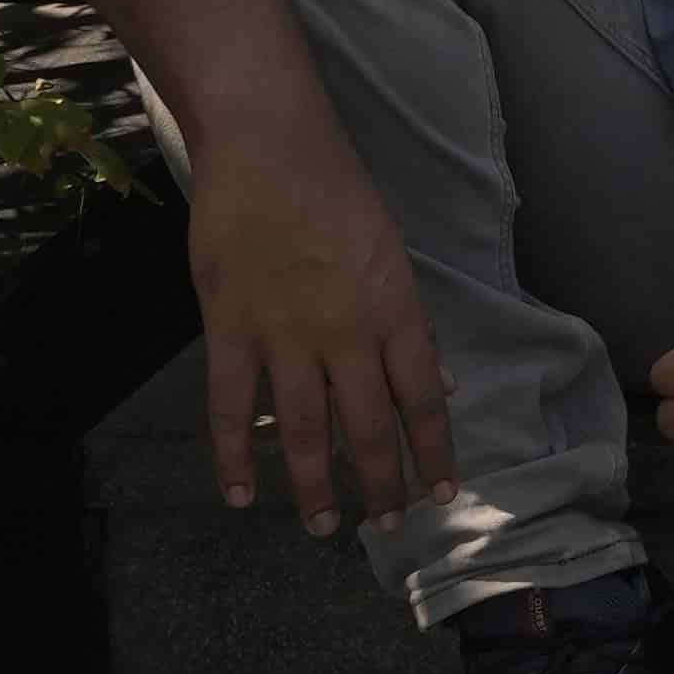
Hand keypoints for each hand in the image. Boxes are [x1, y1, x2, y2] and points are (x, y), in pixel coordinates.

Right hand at [187, 133, 453, 531]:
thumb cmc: (338, 191)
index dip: (433, 452)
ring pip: (305, 431)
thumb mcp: (394, 254)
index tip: (440, 493)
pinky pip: (231, 408)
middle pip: (369, 427)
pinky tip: (240, 497)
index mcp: (395, 310)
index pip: (424, 399)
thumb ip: (412, 327)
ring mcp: (285, 335)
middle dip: (381, 484)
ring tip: (321, 527)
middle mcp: (346, 333)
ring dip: (315, 487)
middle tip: (386, 526)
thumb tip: (443, 388)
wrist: (268, 146)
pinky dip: (234, 456)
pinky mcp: (229, 329)